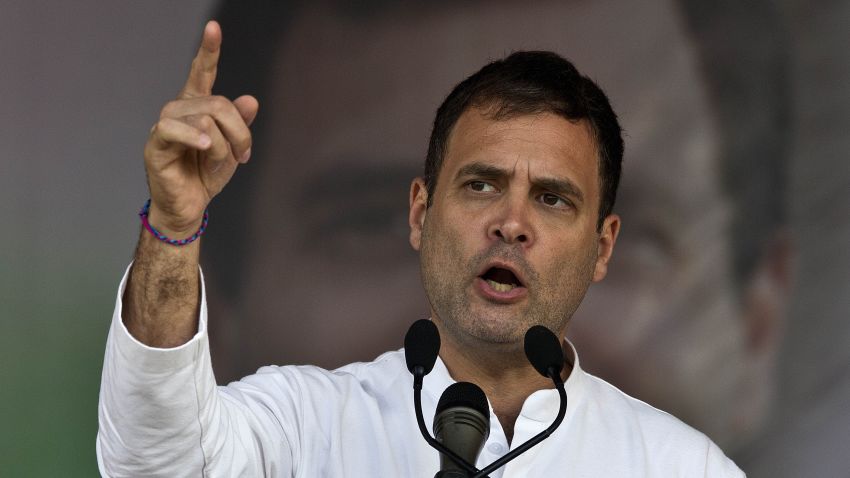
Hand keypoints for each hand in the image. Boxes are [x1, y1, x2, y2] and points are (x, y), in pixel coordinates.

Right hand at [143, 20, 258, 236]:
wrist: (189, 207)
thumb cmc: (206, 175)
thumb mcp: (233, 148)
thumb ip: (240, 123)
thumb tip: (251, 99)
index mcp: (197, 106)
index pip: (202, 72)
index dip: (208, 50)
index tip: (214, 26)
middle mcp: (179, 109)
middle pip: (219, 104)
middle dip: (240, 133)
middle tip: (244, 156)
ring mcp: (165, 125)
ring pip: (205, 118)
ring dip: (222, 146)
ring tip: (218, 163)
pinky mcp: (155, 144)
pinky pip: (173, 128)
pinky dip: (194, 137)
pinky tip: (203, 145)